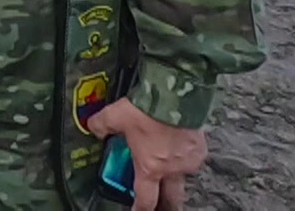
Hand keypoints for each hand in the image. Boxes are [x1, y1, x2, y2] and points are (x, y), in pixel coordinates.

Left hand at [86, 98, 206, 210]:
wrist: (175, 94)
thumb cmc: (148, 108)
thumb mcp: (115, 115)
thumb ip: (102, 125)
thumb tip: (94, 128)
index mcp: (150, 167)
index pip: (145, 200)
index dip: (140, 209)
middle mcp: (171, 169)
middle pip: (171, 199)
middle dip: (166, 204)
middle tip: (162, 204)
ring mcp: (187, 161)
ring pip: (182, 176)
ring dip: (173, 173)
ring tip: (165, 162)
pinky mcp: (200, 149)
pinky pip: (192, 158)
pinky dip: (184, 154)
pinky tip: (177, 144)